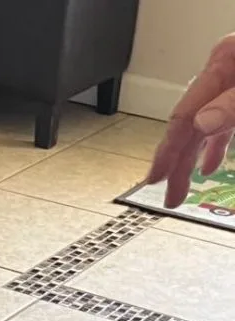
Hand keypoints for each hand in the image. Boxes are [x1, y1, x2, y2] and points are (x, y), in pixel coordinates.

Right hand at [147, 33, 234, 206]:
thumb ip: (233, 104)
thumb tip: (204, 123)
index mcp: (225, 61)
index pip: (185, 113)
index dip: (168, 149)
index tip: (157, 177)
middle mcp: (226, 71)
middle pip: (193, 123)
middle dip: (179, 162)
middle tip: (171, 196)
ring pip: (206, 127)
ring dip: (193, 160)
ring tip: (182, 189)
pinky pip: (224, 124)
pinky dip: (215, 147)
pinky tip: (209, 166)